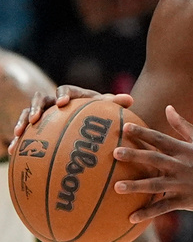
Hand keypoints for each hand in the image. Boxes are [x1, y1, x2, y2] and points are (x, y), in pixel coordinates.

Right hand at [9, 85, 131, 154]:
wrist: (87, 121)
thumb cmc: (99, 114)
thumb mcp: (106, 109)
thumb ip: (116, 104)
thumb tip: (130, 99)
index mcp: (72, 95)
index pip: (65, 89)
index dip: (63, 94)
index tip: (63, 103)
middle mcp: (54, 102)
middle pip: (40, 98)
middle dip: (36, 107)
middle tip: (36, 118)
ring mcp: (44, 113)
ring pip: (28, 113)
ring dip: (23, 122)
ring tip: (19, 134)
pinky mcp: (36, 126)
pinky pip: (24, 131)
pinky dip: (19, 139)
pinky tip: (13, 151)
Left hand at [114, 105, 192, 219]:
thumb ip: (183, 125)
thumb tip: (168, 107)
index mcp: (185, 150)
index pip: (161, 139)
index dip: (143, 133)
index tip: (125, 127)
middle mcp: (183, 166)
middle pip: (155, 159)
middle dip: (135, 156)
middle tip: (114, 153)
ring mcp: (184, 184)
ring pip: (156, 185)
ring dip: (136, 186)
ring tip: (117, 187)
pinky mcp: (187, 201)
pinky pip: (164, 207)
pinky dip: (148, 213)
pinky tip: (131, 218)